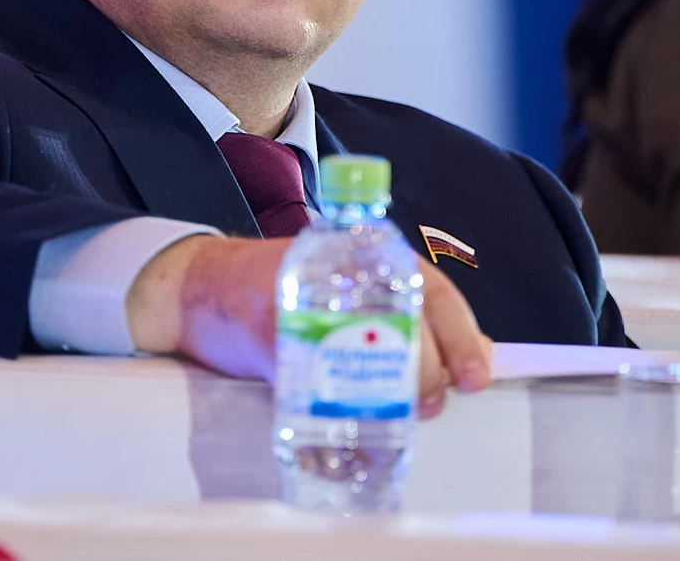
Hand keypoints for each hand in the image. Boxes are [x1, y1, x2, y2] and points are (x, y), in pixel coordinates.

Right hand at [124, 236, 493, 415]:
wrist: (200, 285)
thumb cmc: (286, 291)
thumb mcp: (355, 293)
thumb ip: (414, 318)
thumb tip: (479, 358)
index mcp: (372, 256)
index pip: (434, 292)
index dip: (462, 336)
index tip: (477, 378)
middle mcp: (343, 267)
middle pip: (405, 323)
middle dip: (425, 372)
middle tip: (426, 404)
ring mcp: (304, 294)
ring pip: (364, 350)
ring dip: (382, 391)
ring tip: (384, 413)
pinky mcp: (267, 326)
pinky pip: (308, 375)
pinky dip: (324, 408)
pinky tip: (333, 423)